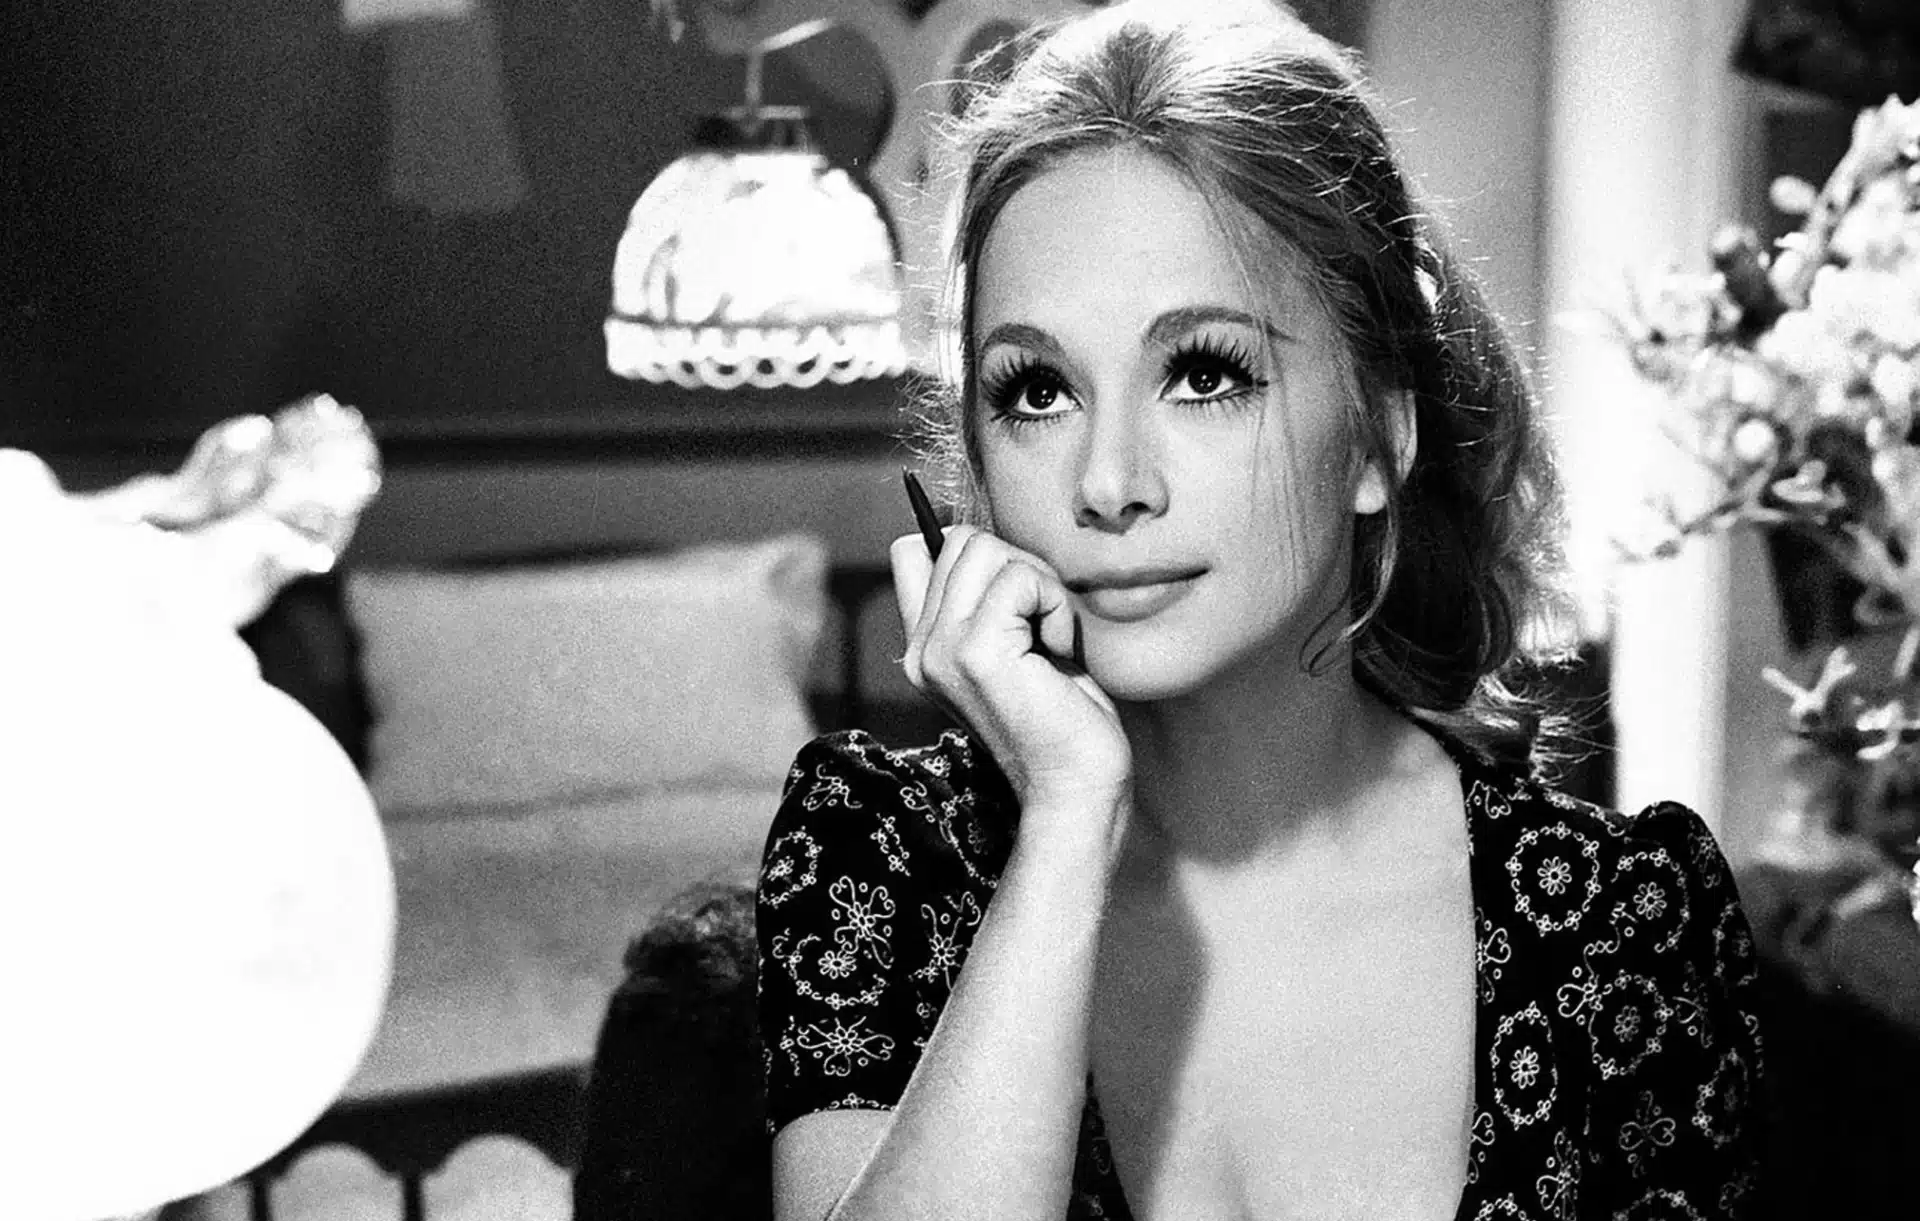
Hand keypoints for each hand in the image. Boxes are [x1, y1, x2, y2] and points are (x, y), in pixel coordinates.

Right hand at [891, 525, 1131, 819]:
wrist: (1077, 785)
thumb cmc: (1064, 717)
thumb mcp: (1016, 647)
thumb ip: (990, 601)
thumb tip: (989, 539)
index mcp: (924, 648)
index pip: (911, 552)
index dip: (969, 550)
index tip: (1015, 594)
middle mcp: (920, 649)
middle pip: (960, 540)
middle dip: (1018, 566)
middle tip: (1041, 624)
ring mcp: (940, 650)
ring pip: (986, 549)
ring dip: (1038, 583)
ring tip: (1047, 639)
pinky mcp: (974, 653)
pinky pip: (1020, 578)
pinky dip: (1053, 604)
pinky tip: (1054, 651)